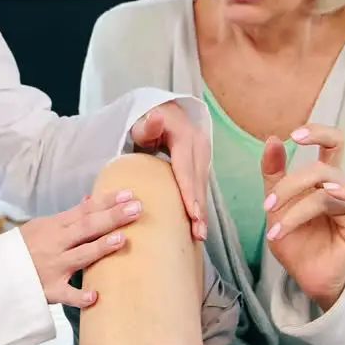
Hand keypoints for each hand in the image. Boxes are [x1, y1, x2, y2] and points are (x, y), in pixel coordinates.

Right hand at [19, 189, 142, 307]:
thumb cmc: (23, 248)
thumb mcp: (41, 226)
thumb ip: (68, 217)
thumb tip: (90, 200)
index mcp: (55, 226)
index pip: (85, 210)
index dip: (107, 201)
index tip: (129, 194)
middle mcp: (56, 244)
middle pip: (87, 227)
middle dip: (112, 217)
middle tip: (137, 208)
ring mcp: (54, 267)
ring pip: (81, 256)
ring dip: (101, 248)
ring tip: (122, 239)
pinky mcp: (51, 290)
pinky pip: (67, 294)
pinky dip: (80, 296)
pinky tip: (95, 296)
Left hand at [130, 101, 209, 241]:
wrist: (161, 110)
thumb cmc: (145, 120)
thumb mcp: (142, 123)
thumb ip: (147, 125)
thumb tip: (156, 117)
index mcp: (185, 136)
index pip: (186, 169)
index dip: (189, 193)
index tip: (193, 215)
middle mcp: (199, 145)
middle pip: (198, 181)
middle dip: (200, 208)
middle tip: (198, 233)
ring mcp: (203, 153)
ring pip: (203, 185)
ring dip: (203, 210)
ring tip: (200, 233)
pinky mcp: (202, 161)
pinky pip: (201, 184)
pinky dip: (200, 202)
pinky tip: (198, 221)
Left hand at [261, 125, 344, 310]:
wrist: (306, 278)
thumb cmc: (295, 241)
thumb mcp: (276, 205)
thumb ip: (274, 173)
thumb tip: (272, 138)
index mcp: (321, 179)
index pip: (330, 143)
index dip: (317, 132)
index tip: (293, 135)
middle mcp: (339, 186)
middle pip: (331, 156)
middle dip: (292, 180)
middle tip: (269, 202)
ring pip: (328, 184)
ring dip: (296, 206)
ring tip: (276, 230)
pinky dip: (341, 193)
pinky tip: (327, 195)